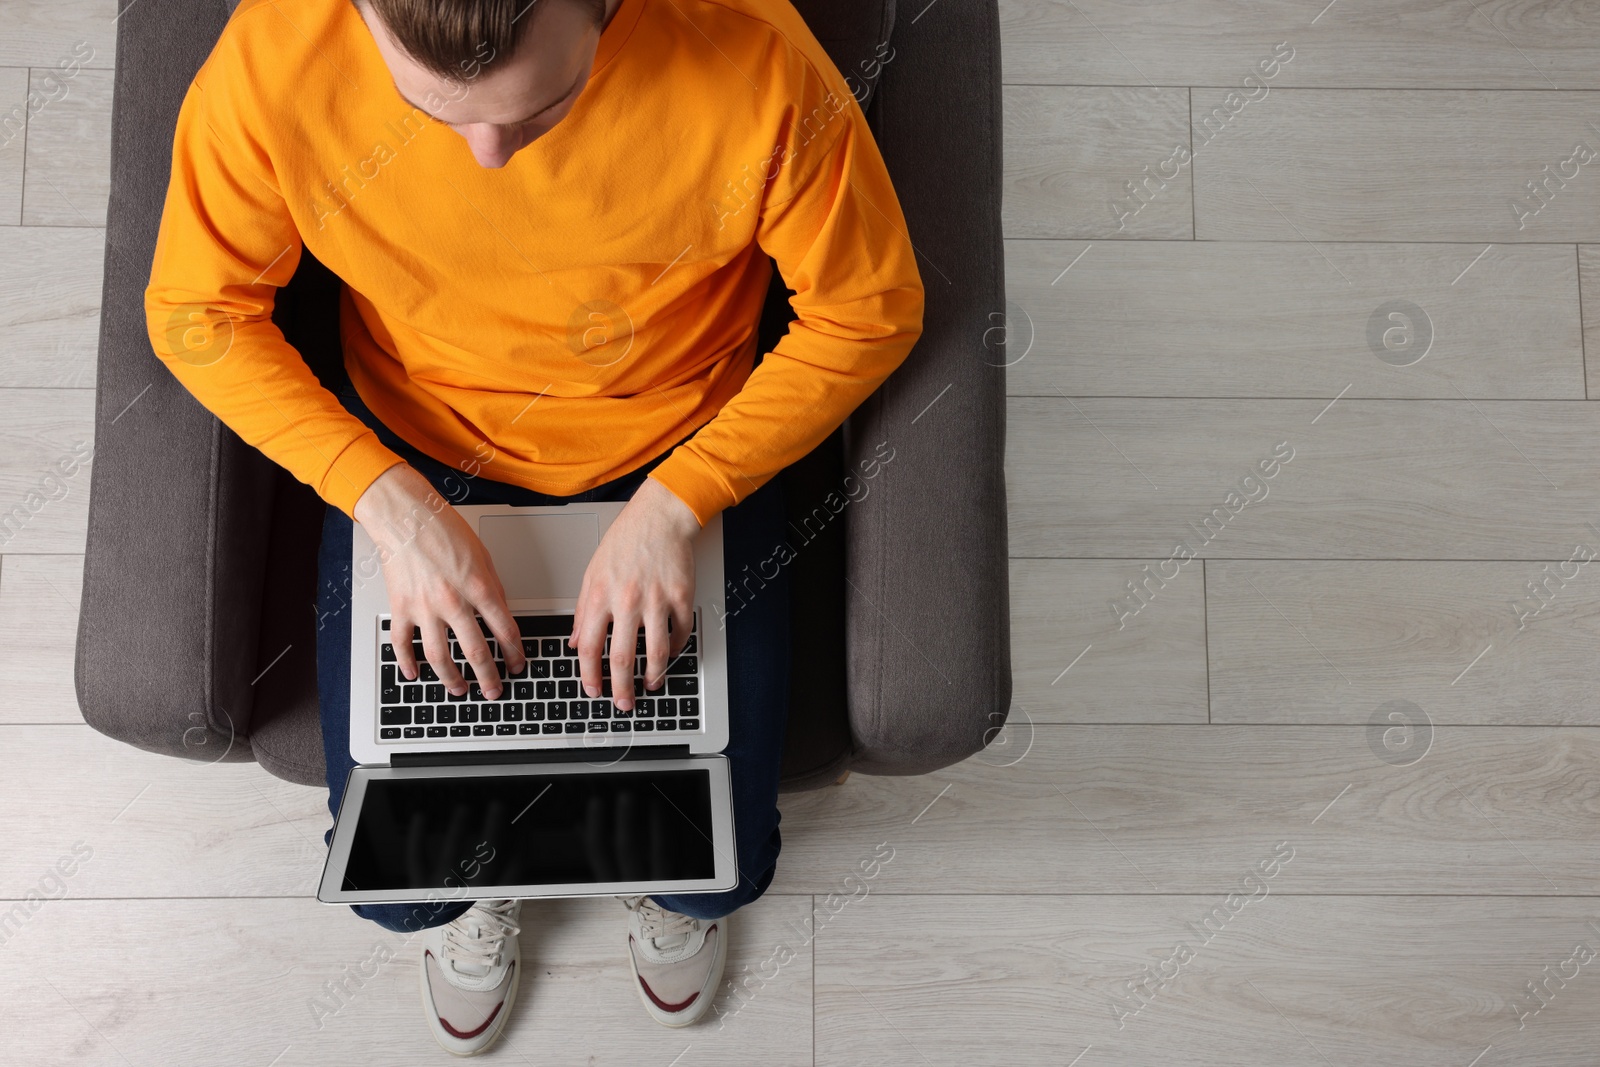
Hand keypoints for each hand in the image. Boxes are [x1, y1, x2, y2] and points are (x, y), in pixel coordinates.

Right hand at [353, 464, 526, 700]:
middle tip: (494, 690)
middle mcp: (453, 602)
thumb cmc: (445, 530)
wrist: (406, 516)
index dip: (515, 653)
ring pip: (439, 657)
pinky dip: (407, 663)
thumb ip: (493, 588)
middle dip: (489, 676)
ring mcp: (424, 608)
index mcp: (479, 588)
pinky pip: (402, 643)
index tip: (518, 664)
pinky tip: (414, 675)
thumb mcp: (483, 557)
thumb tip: (500, 616)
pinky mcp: (400, 608)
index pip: (505, 630)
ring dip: (452, 679)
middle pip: (476, 651)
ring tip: (460, 689)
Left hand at [571, 477, 700, 710]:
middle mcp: (627, 600)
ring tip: (650, 685)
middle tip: (623, 704)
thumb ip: (583, 611)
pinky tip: (671, 654)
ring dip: (653, 676)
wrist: (660, 516)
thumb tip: (576, 642)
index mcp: (600, 596)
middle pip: (621, 658)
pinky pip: (680, 633)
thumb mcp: (592, 573)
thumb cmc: (625, 541)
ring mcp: (656, 599)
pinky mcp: (681, 596)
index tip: (593, 690)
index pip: (589, 648)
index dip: (590, 675)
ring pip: (655, 652)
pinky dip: (676, 648)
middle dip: (621, 689)